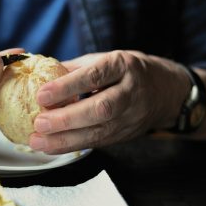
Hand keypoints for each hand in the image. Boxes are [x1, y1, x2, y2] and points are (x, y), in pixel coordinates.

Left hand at [29, 50, 189, 153]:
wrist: (166, 91)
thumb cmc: (128, 71)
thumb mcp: (106, 59)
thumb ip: (76, 68)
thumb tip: (41, 74)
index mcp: (123, 65)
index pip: (94, 76)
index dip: (67, 86)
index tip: (42, 94)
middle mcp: (130, 91)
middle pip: (100, 108)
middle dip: (67, 119)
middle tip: (39, 123)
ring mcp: (131, 116)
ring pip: (100, 131)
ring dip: (66, 139)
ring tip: (39, 141)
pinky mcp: (126, 134)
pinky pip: (99, 142)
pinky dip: (73, 146)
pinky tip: (52, 146)